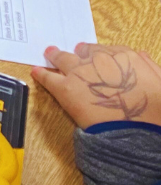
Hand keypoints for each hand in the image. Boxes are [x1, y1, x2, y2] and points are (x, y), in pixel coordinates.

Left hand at [32, 43, 160, 127]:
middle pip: (83, 52)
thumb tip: (141, 55)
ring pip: (62, 58)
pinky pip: (48, 77)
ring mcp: (79, 72)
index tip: (94, 57)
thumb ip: (149, 67)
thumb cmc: (154, 111)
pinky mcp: (65, 88)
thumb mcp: (159, 81)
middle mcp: (99, 60)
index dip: (98, 55)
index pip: (104, 50)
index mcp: (124, 57)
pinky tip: (35, 71)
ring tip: (49, 53)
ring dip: (55, 56)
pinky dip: (41, 74)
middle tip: (72, 55)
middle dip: (78, 54)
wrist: (137, 134)